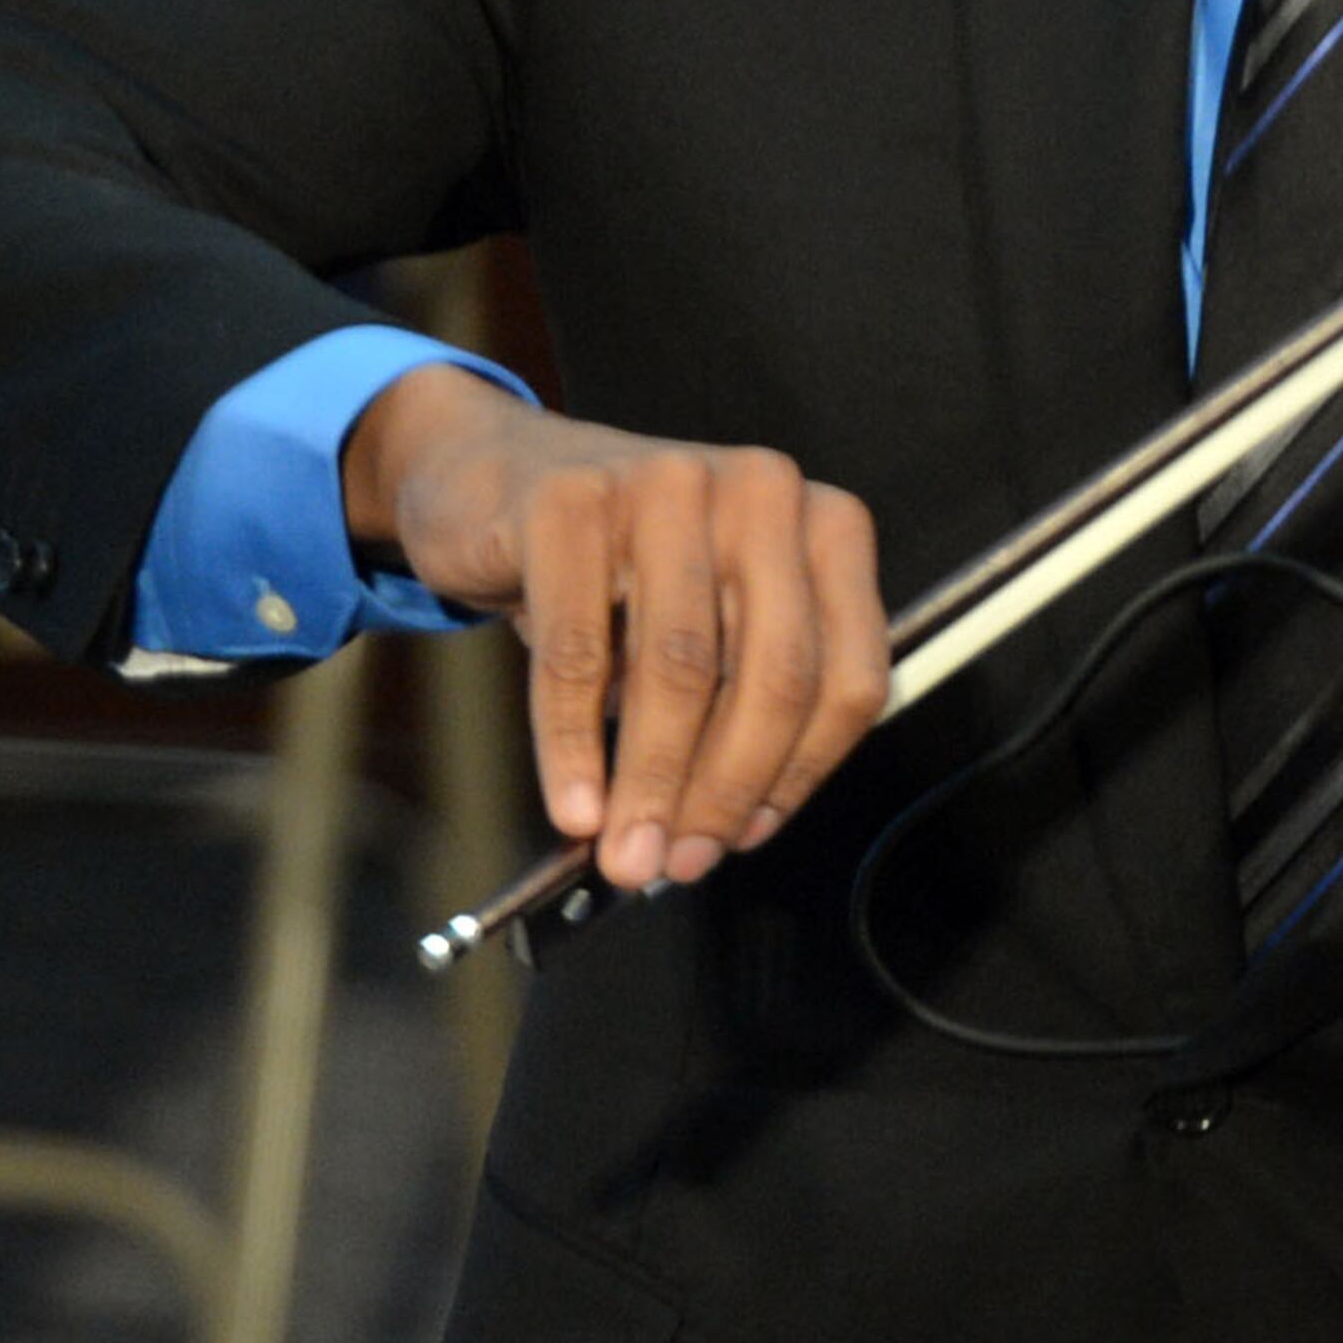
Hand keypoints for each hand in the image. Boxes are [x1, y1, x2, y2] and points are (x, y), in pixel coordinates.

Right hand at [345, 363, 890, 892]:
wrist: (495, 479)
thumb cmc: (619, 569)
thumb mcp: (710, 622)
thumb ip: (737, 706)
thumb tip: (725, 832)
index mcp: (824, 526)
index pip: (847, 673)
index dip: (802, 773)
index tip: (749, 838)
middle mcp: (764, 493)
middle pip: (775, 674)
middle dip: (725, 790)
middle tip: (676, 863)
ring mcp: (671, 483)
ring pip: (682, 668)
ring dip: (652, 781)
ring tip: (623, 851)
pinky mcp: (573, 502)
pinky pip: (578, 653)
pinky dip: (573, 745)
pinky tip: (573, 803)